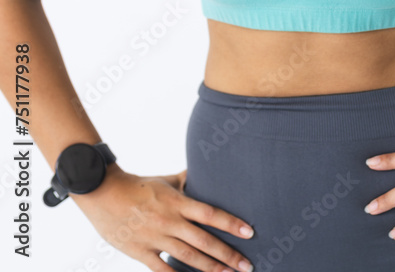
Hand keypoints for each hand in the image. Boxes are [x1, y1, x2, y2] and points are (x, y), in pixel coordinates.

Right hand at [71, 163, 254, 271]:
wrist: (103, 192)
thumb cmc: (138, 185)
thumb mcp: (165, 180)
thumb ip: (186, 181)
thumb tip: (204, 173)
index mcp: (177, 202)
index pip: (210, 214)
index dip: (231, 223)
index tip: (249, 232)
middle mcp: (169, 221)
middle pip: (204, 240)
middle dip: (227, 254)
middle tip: (247, 265)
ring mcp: (155, 237)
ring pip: (187, 257)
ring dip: (209, 268)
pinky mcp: (140, 252)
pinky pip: (162, 270)